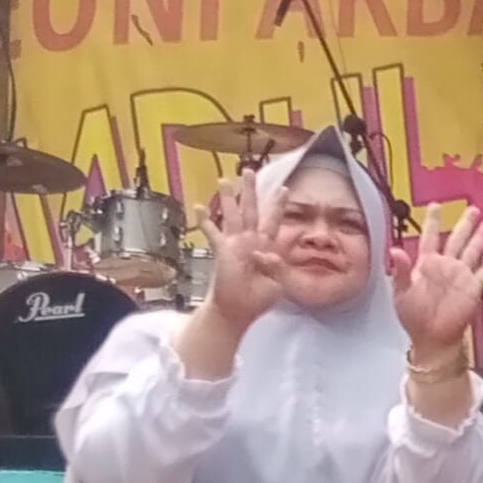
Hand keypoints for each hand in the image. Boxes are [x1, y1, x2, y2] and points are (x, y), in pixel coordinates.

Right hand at [196, 176, 287, 330]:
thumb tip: (264, 253)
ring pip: (232, 214)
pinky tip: (198, 206)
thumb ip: (278, 266)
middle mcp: (250, 240)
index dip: (278, 205)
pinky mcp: (222, 250)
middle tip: (249, 171)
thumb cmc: (259, 299)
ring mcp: (235, 243)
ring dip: (228, 197)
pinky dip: (205, 220)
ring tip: (224, 180)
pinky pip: (213, 232)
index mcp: (267, 246)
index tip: (284, 188)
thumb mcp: (278, 282)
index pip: (274, 221)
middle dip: (250, 190)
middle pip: (251, 209)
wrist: (239, 311)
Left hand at [387, 201, 482, 361]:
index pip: (429, 237)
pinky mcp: (473, 288)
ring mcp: (460, 276)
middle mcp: (445, 267)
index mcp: (426, 265)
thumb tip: (394, 250)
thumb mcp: (401, 293)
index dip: (432, 221)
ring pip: (472, 251)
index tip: (435, 205)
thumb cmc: (415, 318)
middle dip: (464, 224)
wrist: (433, 339)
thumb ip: (400, 271)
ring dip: (479, 238)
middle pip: (456, 239)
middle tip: (472, 210)